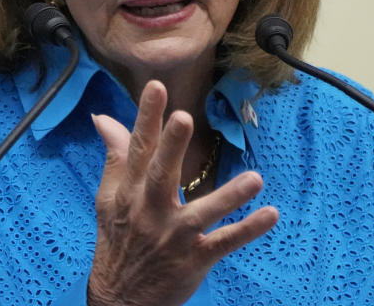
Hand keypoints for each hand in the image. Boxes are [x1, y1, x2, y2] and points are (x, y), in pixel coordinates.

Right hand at [88, 80, 278, 305]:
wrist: (120, 298)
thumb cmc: (116, 240)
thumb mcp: (108, 197)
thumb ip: (115, 156)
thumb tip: (103, 118)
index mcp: (128, 192)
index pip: (137, 149)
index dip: (146, 117)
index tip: (157, 88)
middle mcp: (149, 211)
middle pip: (161, 174)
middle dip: (172, 146)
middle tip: (185, 117)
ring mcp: (174, 236)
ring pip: (203, 212)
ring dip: (229, 196)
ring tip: (255, 179)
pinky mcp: (195, 259)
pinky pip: (224, 243)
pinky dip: (247, 230)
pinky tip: (270, 214)